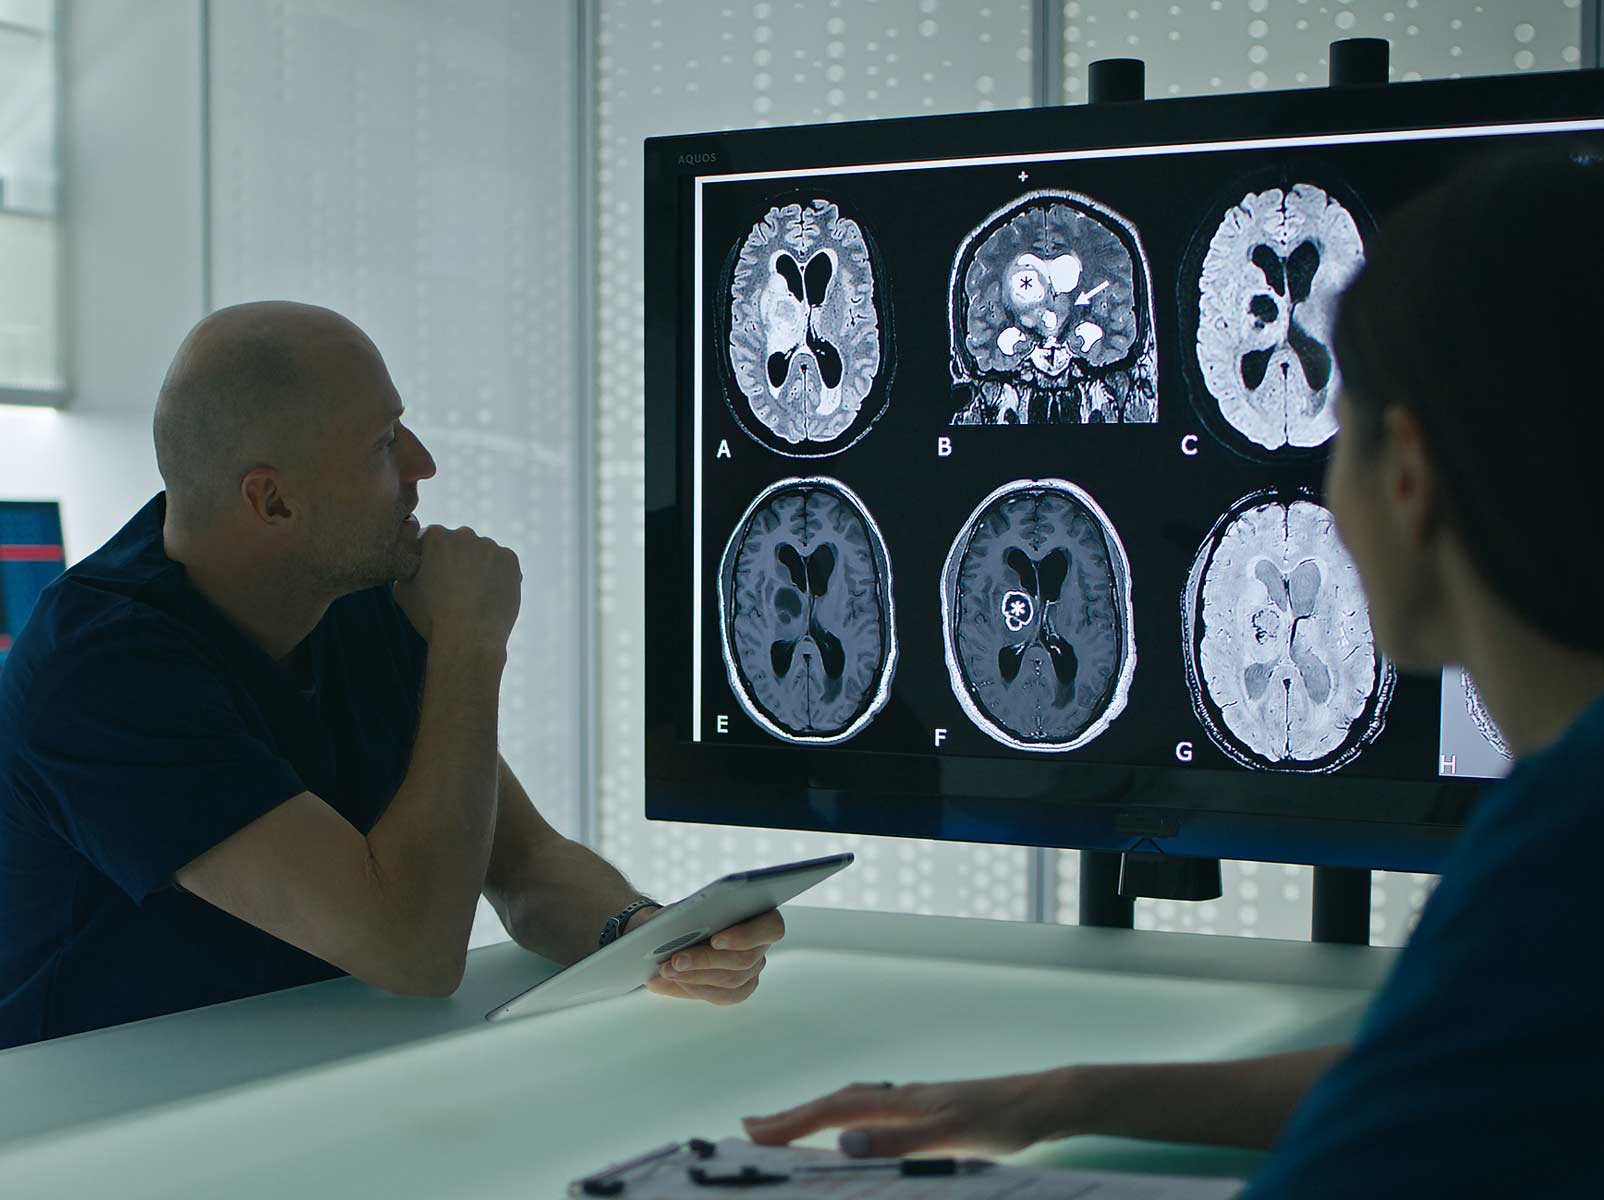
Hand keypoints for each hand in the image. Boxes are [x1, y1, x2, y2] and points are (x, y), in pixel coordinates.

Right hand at [393, 525, 520, 647]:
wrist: (467, 636)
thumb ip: (407, 567)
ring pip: (483, 554)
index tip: (435, 579)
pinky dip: (499, 576)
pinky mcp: (510, 559)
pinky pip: (503, 564)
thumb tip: (412, 562)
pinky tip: (490, 596)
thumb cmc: (431, 616)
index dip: (432, 561)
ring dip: (479, 568)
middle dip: (457, 561)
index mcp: (435, 536)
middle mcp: (463, 534)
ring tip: (474, 597)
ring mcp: (490, 545)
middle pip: (460, 544)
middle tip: (456, 589)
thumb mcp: (402, 591)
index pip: (433, 541)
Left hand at [637, 908, 784, 1005]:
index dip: (745, 936)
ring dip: (695, 976)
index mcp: (763, 915)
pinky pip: (722, 995)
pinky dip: (695, 988)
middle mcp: (763, 945)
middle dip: (706, 961)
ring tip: (667, 971)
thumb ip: (690, 914)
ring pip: (731, 981)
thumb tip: (674, 929)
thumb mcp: (689, 908)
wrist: (683, 929)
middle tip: (676, 960)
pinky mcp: (740, 988)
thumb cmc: (691, 913)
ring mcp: (753, 969)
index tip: (715, 940)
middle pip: (744, 960)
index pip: (771, 928)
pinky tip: (674, 981)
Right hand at [742, 1071, 1068, 1157]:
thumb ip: (898, 1141)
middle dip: (790, 1116)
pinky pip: (870, 1112)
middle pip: (833, 1103)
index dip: (791, 1123)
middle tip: (748, 1127)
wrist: (1043, 1102)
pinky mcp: (928, 1110)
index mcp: (899, 1101)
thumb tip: (844, 1142)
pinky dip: (844, 1119)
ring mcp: (913, 1102)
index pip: (833, 1111)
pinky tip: (851, 1131)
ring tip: (785, 1126)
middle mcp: (900, 1096)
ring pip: (851, 1105)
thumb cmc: (1002, 1119)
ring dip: (814, 1115)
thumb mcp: (951, 1135)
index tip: (752, 1133)